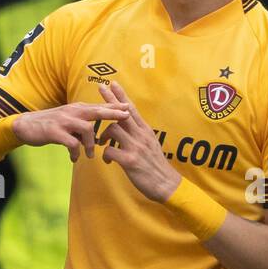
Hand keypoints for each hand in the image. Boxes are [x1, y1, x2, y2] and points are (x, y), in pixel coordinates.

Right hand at [12, 102, 128, 161]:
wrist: (25, 126)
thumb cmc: (50, 126)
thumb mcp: (68, 122)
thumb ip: (82, 126)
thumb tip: (96, 135)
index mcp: (77, 109)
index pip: (99, 106)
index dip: (114, 107)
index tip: (130, 109)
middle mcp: (72, 112)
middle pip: (96, 111)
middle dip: (112, 113)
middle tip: (126, 117)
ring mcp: (64, 121)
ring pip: (86, 128)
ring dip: (91, 143)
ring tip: (92, 155)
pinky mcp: (54, 131)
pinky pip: (71, 142)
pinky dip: (75, 152)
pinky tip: (75, 158)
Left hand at [96, 82, 182, 201]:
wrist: (167, 184)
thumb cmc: (156, 166)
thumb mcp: (151, 146)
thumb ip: (140, 136)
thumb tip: (130, 130)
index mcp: (146, 131)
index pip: (132, 109)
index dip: (121, 96)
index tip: (113, 84)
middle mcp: (141, 136)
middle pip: (122, 113)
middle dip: (110, 100)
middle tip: (100, 87)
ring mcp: (136, 147)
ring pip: (114, 129)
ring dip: (103, 134)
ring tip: (101, 141)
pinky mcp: (130, 161)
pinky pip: (110, 150)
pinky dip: (105, 154)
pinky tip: (107, 160)